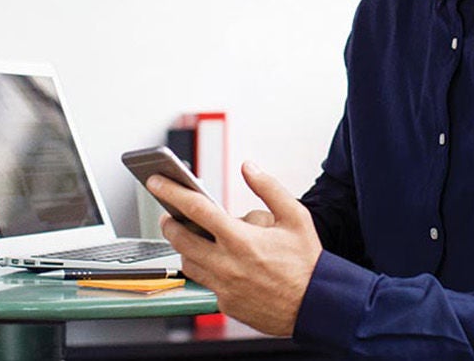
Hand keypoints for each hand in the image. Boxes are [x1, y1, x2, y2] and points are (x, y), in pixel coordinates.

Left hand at [149, 161, 321, 335]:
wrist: (316, 305)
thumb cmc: (307, 262)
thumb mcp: (295, 216)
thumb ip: (269, 188)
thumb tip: (248, 167)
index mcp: (241, 239)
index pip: (196, 210)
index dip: (172, 192)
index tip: (157, 181)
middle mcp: (227, 264)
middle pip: (181, 239)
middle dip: (169, 223)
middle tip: (169, 214)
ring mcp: (224, 287)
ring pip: (189, 264)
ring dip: (185, 248)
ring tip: (193, 237)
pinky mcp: (226, 304)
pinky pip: (206, 284)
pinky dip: (206, 270)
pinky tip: (218, 262)